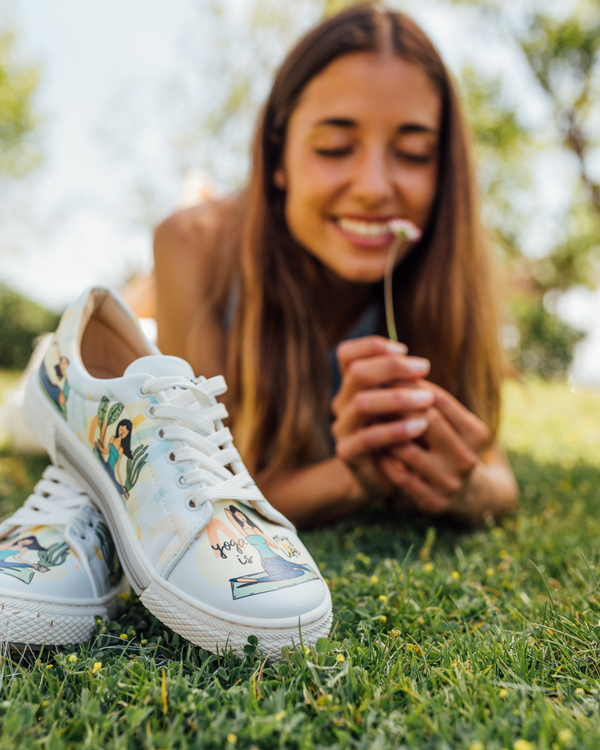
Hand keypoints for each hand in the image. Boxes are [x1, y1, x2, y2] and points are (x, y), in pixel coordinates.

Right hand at [331, 336, 433, 501]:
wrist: (386, 477)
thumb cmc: (399, 435)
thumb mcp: (401, 406)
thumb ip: (402, 386)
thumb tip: (419, 365)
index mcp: (352, 386)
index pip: (348, 354)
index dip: (372, 346)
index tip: (404, 349)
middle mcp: (342, 403)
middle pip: (356, 373)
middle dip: (392, 367)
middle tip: (424, 367)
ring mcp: (342, 428)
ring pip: (361, 403)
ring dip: (398, 398)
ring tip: (427, 398)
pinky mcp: (348, 453)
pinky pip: (369, 438)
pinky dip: (396, 430)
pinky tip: (420, 428)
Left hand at [378, 383, 489, 513]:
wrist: (463, 493)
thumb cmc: (447, 445)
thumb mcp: (449, 422)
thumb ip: (427, 400)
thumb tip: (393, 369)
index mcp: (476, 433)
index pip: (439, 399)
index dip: (410, 384)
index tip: (385, 375)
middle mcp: (467, 458)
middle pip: (427, 421)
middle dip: (397, 406)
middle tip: (370, 394)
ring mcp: (451, 482)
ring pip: (408, 450)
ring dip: (386, 433)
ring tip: (368, 420)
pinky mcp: (434, 502)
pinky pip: (400, 476)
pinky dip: (384, 460)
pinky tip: (373, 448)